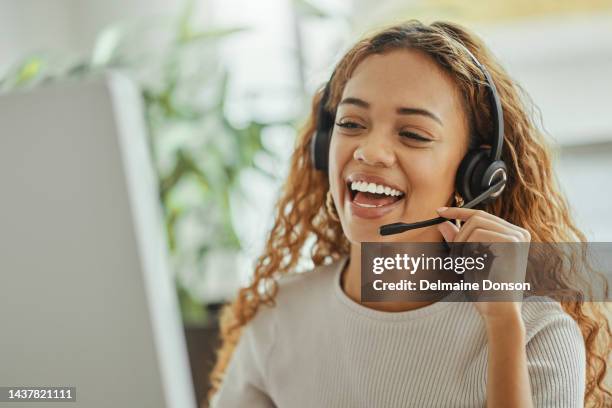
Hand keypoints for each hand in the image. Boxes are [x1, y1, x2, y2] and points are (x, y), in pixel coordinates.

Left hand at [435, 206, 530, 321]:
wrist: (497, 311)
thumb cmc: (485, 289)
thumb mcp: (467, 260)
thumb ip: (458, 241)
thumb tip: (443, 223)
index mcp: (512, 236)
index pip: (482, 215)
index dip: (459, 211)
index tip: (439, 212)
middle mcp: (519, 233)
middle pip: (477, 216)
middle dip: (459, 235)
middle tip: (454, 257)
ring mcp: (517, 237)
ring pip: (475, 223)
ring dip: (461, 243)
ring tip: (461, 264)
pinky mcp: (512, 242)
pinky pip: (478, 234)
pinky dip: (467, 248)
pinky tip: (469, 265)